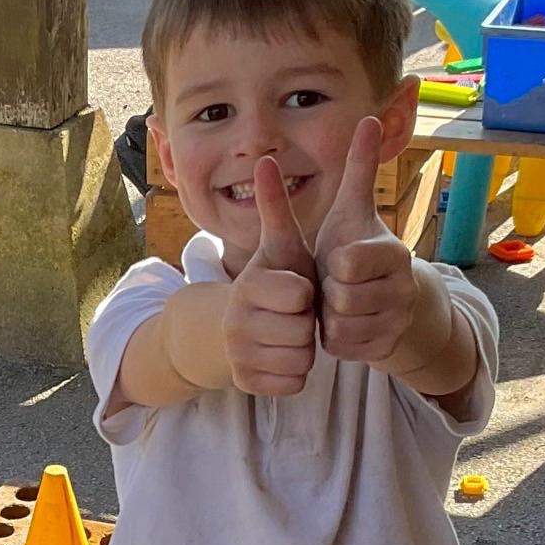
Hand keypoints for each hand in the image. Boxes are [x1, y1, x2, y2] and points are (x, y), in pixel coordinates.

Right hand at [223, 156, 316, 396]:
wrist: (241, 326)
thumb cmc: (275, 280)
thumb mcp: (280, 245)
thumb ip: (276, 208)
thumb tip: (265, 160)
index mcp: (247, 287)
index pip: (300, 296)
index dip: (308, 293)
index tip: (297, 288)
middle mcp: (236, 324)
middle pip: (303, 331)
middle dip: (308, 323)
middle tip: (295, 314)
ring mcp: (238, 357)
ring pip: (301, 360)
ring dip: (305, 348)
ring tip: (291, 333)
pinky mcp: (247, 384)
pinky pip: (294, 383)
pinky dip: (297, 373)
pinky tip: (285, 356)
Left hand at [312, 117, 416, 366]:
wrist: (385, 301)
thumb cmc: (358, 250)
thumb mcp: (354, 211)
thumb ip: (359, 170)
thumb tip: (368, 116)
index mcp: (394, 253)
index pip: (347, 263)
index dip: (333, 264)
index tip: (339, 259)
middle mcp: (403, 287)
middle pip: (341, 298)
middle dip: (328, 292)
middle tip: (336, 284)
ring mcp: (396, 321)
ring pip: (340, 325)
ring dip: (328, 316)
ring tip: (337, 303)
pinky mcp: (383, 348)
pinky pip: (340, 347)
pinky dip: (332, 337)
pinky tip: (339, 323)